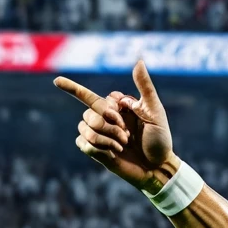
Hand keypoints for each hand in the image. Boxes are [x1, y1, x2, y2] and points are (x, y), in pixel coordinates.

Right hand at [54, 59, 173, 189]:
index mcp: (114, 108)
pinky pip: (83, 143)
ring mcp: (99, 136)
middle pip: (89, 113)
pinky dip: (99, 148)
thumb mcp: (155, 112)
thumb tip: (139, 59)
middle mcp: (103, 120)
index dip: (80, 93)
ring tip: (123, 145)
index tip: (68, 87)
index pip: (88, 96)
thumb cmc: (160, 140)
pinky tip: (113, 154)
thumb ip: (144, 87)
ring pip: (85, 128)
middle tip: (127, 135)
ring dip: (106, 138)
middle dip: (109, 124)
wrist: (160, 168)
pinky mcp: (96, 152)